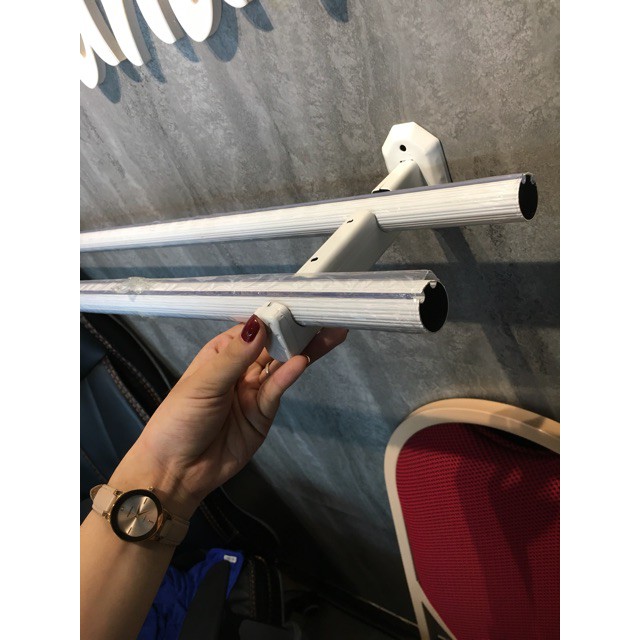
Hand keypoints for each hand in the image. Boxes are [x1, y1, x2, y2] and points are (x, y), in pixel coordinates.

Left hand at [113, 316, 347, 517]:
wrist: (175, 472)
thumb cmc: (179, 420)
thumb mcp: (204, 382)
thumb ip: (236, 355)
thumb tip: (259, 322)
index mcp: (221, 353)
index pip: (252, 328)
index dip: (274, 316)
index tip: (298, 303)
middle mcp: (240, 369)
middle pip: (274, 345)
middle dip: (297, 331)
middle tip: (325, 316)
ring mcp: (253, 391)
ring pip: (283, 366)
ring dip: (303, 350)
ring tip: (328, 333)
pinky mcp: (264, 414)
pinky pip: (278, 390)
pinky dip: (290, 375)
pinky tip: (304, 361)